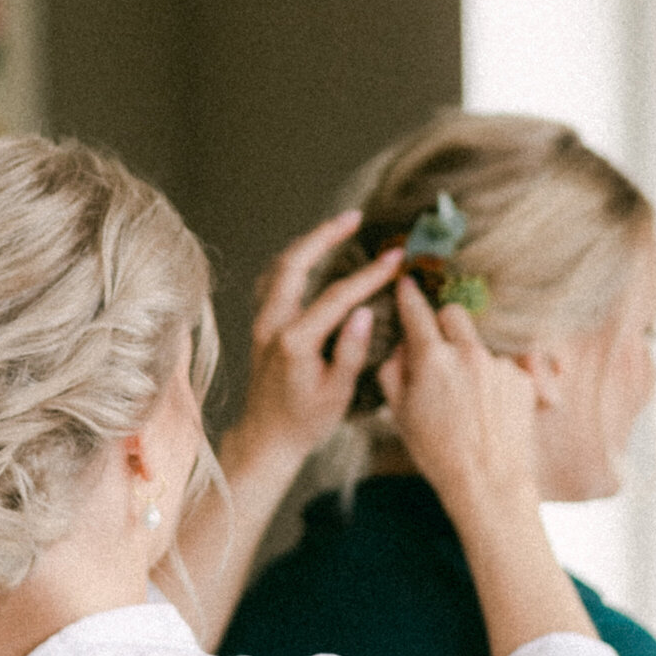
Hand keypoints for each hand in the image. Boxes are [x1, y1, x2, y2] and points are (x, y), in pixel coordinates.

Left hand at [234, 210, 403, 472]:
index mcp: (295, 342)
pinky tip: (309, 256)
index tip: (395, 258)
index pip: (337, 296)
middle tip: (354, 217)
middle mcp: (272, 325)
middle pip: (295, 263)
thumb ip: (351, 351)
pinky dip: (291, 261)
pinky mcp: (260, 325)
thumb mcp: (336, 394)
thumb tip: (363, 311)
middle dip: (325, 235)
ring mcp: (261, 323)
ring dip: (307, 243)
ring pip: (279, 267)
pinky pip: (272, 280)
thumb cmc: (304, 422)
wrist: (266, 438)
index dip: (369, 274)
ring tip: (335, 228)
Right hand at [377, 274, 539, 519]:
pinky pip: (504, 364)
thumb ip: (394, 371)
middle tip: (440, 350)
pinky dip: (495, 378)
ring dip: (471, 357)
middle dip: (444, 324)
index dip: (409, 295)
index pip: (417, 311)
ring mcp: (500, 364)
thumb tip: (401, 347)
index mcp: (433, 359)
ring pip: (480, 341)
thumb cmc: (438, 453)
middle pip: (454, 313)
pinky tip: (490, 408)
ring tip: (469, 397)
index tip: (406, 283)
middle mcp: (468, 353)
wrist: (488, 481)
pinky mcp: (523, 377)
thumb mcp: (400, 414)